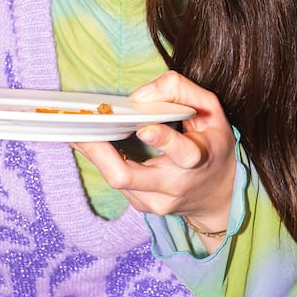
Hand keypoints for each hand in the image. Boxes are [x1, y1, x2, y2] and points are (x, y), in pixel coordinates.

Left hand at [73, 70, 237, 239]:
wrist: (218, 196)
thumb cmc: (213, 146)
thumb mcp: (211, 112)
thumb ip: (181, 91)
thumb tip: (140, 96)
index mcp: (199, 159)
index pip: (183, 153)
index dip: (162, 139)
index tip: (143, 127)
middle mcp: (174, 186)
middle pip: (127, 177)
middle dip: (98, 152)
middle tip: (80, 128)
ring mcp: (156, 201)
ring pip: (115, 180)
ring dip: (94, 154)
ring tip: (78, 130)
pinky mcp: (142, 205)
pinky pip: (116, 181)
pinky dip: (103, 161)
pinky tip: (95, 145)